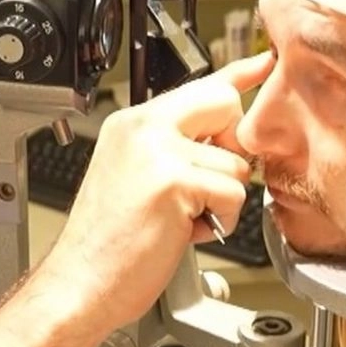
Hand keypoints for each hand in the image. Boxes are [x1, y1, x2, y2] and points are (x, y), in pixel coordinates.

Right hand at [36, 52, 275, 333]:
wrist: (81, 284)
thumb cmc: (109, 245)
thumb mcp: (139, 179)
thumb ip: (176, 150)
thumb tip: (225, 142)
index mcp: (133, 124)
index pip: (198, 86)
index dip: (238, 74)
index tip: (264, 62)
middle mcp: (142, 127)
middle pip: (224, 106)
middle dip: (231, 149)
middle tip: (205, 186)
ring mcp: (156, 150)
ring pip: (235, 162)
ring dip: (222, 199)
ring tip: (182, 219)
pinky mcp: (173, 180)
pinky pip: (232, 193)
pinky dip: (220, 221)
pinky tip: (185, 232)